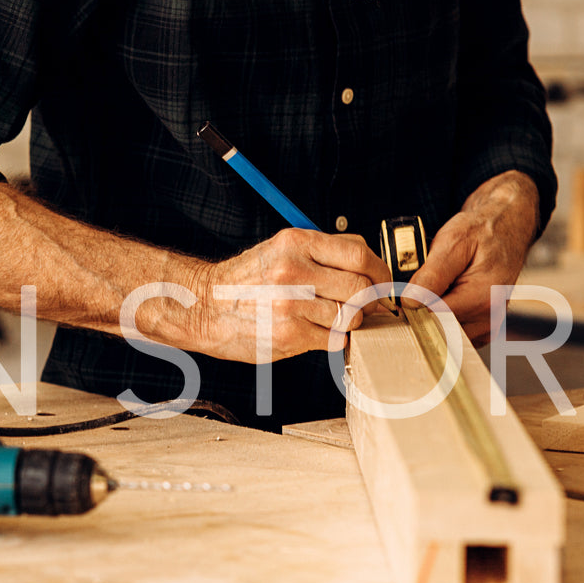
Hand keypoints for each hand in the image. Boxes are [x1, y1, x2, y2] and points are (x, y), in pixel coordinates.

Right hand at [186, 228, 393, 362]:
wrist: (203, 306)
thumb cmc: (247, 281)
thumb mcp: (281, 250)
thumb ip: (323, 254)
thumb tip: (370, 268)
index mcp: (296, 242)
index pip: (359, 252)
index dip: (378, 271)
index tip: (380, 283)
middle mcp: (293, 270)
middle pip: (360, 287)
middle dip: (368, 301)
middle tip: (362, 307)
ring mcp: (290, 304)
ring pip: (350, 317)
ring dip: (347, 323)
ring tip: (326, 319)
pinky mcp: (288, 334)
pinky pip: (333, 340)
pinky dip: (331, 339)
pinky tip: (311, 332)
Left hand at [407, 171, 539, 345]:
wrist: (506, 227)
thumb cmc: (482, 230)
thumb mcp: (453, 242)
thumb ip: (431, 275)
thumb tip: (409, 302)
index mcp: (482, 298)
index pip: (434, 319)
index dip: (413, 307)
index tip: (403, 293)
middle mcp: (490, 317)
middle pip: (439, 329)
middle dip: (423, 310)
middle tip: (421, 285)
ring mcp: (489, 323)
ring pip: (445, 332)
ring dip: (434, 313)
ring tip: (440, 286)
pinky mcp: (485, 325)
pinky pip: (455, 332)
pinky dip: (445, 317)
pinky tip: (446, 296)